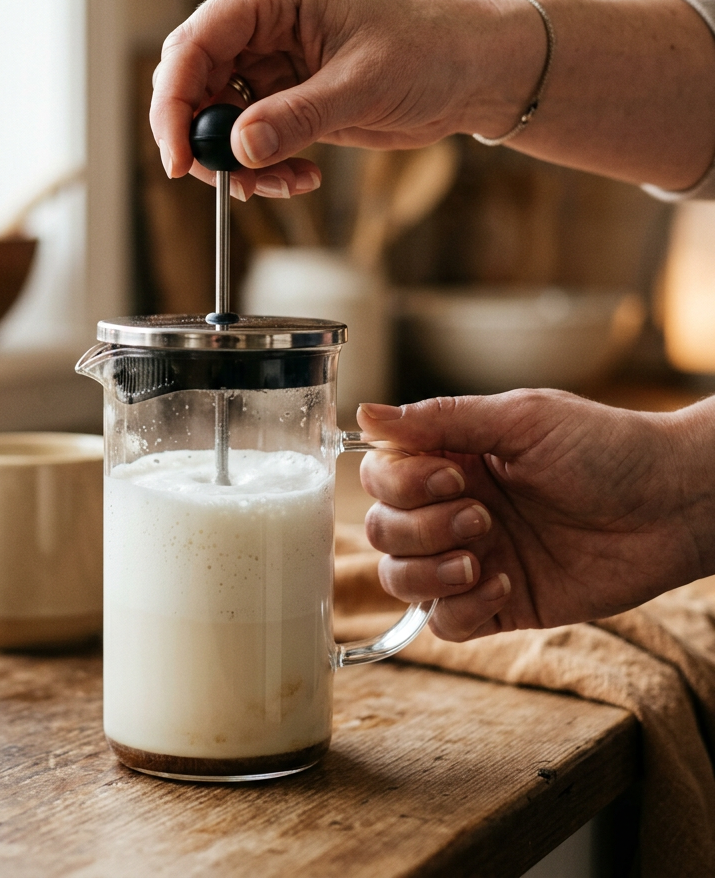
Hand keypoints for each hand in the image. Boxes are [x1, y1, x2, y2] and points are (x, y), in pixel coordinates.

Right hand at [149, 0, 529, 199]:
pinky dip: (263, 167)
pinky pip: (248, 139)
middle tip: (223, 184)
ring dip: (238, 163)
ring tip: (280, 185)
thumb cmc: (430, 51)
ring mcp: (269, 61)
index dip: (174, 102)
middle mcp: (261, 22)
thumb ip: (296, 117)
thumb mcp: (362, 84)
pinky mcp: (283, 96)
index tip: (180, 158)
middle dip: (203, 140)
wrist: (471, 73)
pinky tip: (299, 178)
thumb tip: (238, 149)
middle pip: (194, 83)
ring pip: (218, 120)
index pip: (194, 43)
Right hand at [357, 391, 714, 641]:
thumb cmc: (604, 448)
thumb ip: (440, 419)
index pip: (380, 478)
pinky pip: (444, 624)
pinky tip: (506, 582)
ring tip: (483, 555)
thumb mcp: (520, 418)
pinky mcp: (499, 605)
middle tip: (483, 516)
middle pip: (382, 531)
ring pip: (400, 581)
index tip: (456, 476)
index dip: (401, 484)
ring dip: (430, 570)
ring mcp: (470, 559)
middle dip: (421, 528)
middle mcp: (450, 510)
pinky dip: (461, 608)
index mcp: (448, 460)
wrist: (672, 505)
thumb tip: (364, 414)